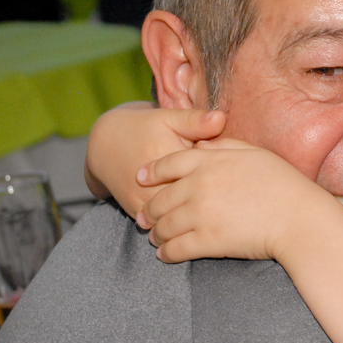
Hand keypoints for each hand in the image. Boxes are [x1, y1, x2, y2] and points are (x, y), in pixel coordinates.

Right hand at [85, 103, 225, 216]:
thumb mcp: (169, 118)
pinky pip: (164, 224)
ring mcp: (143, 201)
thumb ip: (195, 120)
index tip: (237, 179)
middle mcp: (152, 183)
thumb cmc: (145, 127)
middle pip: (193, 200)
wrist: (105, 145)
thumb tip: (222, 119)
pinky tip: (196, 217)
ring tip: (215, 209)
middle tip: (230, 199)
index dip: (223, 179)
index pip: (204, 176)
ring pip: (179, 217)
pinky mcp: (136, 212)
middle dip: (213, 200)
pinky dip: (181, 223)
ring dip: (197, 216)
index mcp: (166, 156)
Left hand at [136, 140, 339, 262]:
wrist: (299, 218)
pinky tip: (165, 254)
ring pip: (164, 225)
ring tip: (155, 238)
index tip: (140, 179)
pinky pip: (176, 249)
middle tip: (144, 217)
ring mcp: (201, 214)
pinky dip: (166, 253)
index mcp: (209, 161)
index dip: (150, 173)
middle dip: (149, 209)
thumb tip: (204, 143)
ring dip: (156, 233)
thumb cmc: (284, 184)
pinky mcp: (208, 241)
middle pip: (160, 198)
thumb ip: (225, 145)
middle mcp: (199, 186)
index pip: (166, 164)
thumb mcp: (255, 153)